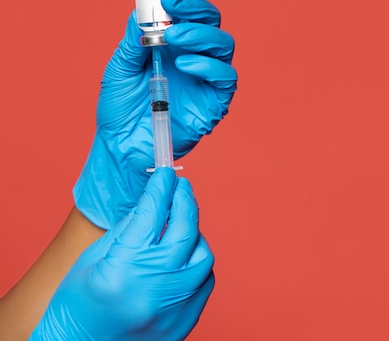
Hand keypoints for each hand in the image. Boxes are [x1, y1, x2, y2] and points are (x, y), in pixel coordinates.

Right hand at [29, 168, 214, 340]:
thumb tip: (154, 202)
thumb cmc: (76, 306)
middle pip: (185, 231)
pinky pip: (204, 281)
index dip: (161, 188)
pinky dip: (196, 263)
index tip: (165, 173)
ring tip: (179, 225)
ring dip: (193, 234)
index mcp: (123, 270)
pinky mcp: (186, 322)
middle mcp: (154, 289)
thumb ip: (128, 229)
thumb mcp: (93, 260)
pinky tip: (182, 256)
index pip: (153, 215)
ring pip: (202, 256)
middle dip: (184, 201)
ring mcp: (173, 309)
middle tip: (180, 187)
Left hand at [74, 0, 236, 228]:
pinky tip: (185, 64)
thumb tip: (146, 7)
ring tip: (172, 37)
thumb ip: (135, 37)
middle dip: (193, 4)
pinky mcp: (216, 101)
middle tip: (170, 3)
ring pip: (222, 42)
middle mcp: (192, 53)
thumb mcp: (119, 66)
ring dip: (200, 33)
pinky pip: (225, 76)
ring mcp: (207, 76)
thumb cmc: (121, 109)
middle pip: (209, 17)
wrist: (123, 148)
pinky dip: (209, 65)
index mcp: (169, 40)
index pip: (180, 1)